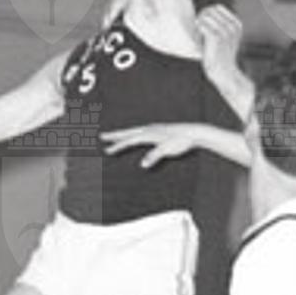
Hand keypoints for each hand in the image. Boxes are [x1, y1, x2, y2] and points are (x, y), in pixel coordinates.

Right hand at [102, 122, 219, 168]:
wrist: (194, 132)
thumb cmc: (181, 140)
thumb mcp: (167, 150)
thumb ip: (154, 156)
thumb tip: (143, 165)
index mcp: (149, 133)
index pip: (129, 140)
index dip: (118, 146)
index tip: (106, 151)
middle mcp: (149, 129)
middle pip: (128, 133)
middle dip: (115, 136)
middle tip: (102, 136)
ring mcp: (154, 129)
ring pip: (134, 132)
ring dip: (123, 135)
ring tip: (114, 138)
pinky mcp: (159, 131)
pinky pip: (142, 133)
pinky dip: (134, 135)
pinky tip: (135, 138)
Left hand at [196, 6, 249, 109]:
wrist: (224, 73)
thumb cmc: (221, 56)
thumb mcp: (227, 38)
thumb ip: (221, 23)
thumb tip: (206, 10)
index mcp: (237, 24)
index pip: (217, 7)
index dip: (207, 14)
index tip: (205, 26)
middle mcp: (233, 26)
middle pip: (210, 9)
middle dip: (201, 18)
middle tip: (200, 31)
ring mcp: (225, 31)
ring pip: (205, 15)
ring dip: (198, 24)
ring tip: (199, 35)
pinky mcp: (217, 37)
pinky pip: (201, 24)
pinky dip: (197, 30)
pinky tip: (199, 38)